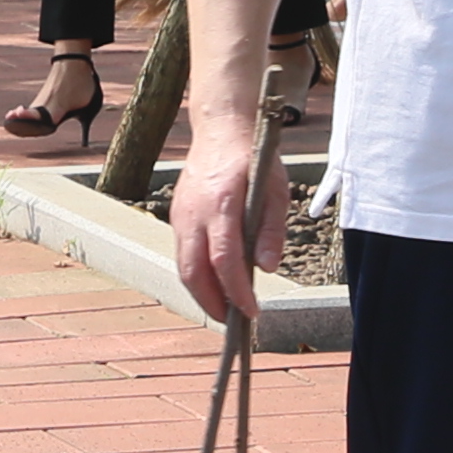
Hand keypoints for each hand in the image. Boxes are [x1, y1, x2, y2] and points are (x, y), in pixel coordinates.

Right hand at [169, 122, 282, 323]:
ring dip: (201, 293)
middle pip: (193, 271)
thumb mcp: (276, 191)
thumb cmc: (254, 160)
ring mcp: (180, 215)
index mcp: (221, 204)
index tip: (252, 311)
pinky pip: (183, 254)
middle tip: (232, 322)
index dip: (236, 291)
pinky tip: (214, 283)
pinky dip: (196, 275)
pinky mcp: (177, 217)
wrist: (221, 130)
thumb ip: (271, 231)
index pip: (224, 259)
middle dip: (211, 303)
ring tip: (224, 309)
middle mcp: (193, 213)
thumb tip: (267, 269)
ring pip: (183, 266)